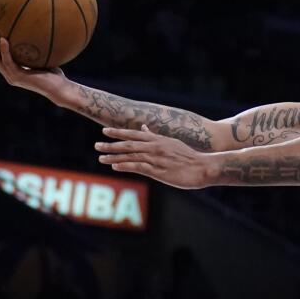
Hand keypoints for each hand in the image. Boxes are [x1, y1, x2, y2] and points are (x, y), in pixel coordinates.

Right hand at [0, 26, 67, 99]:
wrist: (60, 89)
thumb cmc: (55, 75)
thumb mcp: (43, 58)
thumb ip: (37, 48)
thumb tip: (38, 30)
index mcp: (13, 70)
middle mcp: (9, 74)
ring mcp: (12, 76)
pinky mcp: (17, 77)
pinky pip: (8, 61)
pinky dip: (4, 50)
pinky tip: (3, 39)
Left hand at [96, 126, 211, 189]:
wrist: (203, 167)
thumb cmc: (188, 157)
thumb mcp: (172, 142)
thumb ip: (156, 136)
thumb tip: (145, 127)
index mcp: (158, 140)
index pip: (135, 134)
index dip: (119, 132)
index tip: (105, 131)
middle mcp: (156, 147)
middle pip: (129, 144)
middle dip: (112, 144)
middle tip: (97, 145)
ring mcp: (156, 159)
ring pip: (131, 156)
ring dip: (114, 156)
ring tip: (101, 158)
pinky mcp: (159, 171)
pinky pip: (139, 167)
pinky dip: (126, 165)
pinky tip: (115, 166)